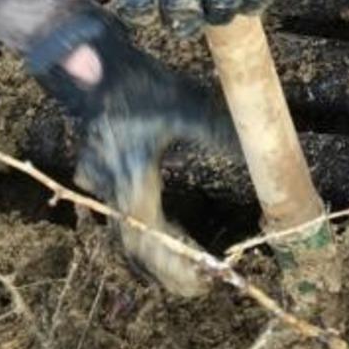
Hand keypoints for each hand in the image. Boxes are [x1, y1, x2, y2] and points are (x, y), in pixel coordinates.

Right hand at [32, 8, 233, 296]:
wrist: (95, 66)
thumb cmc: (138, 85)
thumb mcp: (185, 104)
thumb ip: (218, 132)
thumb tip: (254, 152)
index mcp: (130, 179)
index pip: (150, 241)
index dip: (176, 265)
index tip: (205, 278)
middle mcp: (110, 191)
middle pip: (135, 250)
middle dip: (168, 270)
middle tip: (202, 282)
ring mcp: (99, 187)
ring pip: (125, 238)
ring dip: (156, 257)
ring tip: (191, 266)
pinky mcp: (100, 178)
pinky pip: (119, 221)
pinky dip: (144, 236)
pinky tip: (169, 236)